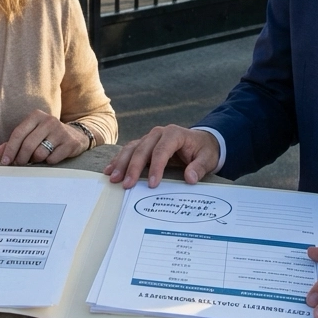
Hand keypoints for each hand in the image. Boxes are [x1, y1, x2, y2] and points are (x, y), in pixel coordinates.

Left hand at [0, 110, 87, 164]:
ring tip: (38, 158)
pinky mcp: (70, 143)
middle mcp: (49, 120)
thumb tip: (0, 151)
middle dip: (21, 158)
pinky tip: (51, 156)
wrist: (75, 135)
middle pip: (28, 145)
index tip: (5, 162)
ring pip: (40, 153)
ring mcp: (60, 131)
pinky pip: (52, 159)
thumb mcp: (31, 133)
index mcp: (36, 116)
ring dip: (36, 160)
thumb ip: (15, 142)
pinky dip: (48, 162)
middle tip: (19, 164)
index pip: (18, 133)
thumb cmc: (47, 136)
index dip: (10, 149)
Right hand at [103, 124, 219, 187]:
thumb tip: (190, 178)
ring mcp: (149, 138)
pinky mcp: (144, 144)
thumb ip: (199, 167)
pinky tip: (110, 170)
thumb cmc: (204, 150)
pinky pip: (129, 151)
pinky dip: (119, 160)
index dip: (156, 167)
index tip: (153, 184)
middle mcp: (159, 133)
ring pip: (132, 148)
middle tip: (126, 184)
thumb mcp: (208, 158)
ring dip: (121, 163)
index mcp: (174, 134)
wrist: (201, 142)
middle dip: (133, 167)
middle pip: (142, 149)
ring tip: (113, 178)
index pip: (162, 151)